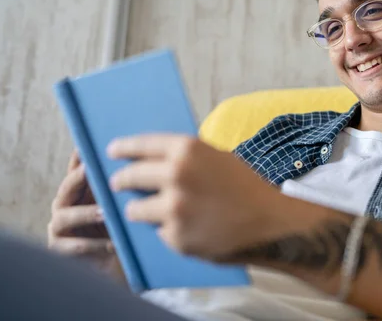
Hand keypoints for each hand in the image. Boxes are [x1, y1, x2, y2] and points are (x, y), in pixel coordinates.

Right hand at [48, 150, 123, 280]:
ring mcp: (59, 228)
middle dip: (78, 178)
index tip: (88, 143)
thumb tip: (143, 160)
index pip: (77, 168)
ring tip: (104, 212)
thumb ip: (124, 186)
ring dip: (85, 213)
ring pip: (66, 216)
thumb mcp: (122, 205)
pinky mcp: (61, 250)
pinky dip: (94, 245)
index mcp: (79, 191)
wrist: (114, 265)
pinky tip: (112, 244)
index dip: (80, 156)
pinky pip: (75, 247)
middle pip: (67, 187)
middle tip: (90, 170)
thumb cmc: (119, 229)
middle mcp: (65, 205)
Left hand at [107, 134, 289, 261]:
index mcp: (187, 149)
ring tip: (158, 210)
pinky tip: (189, 227)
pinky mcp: (176, 237)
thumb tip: (146, 160)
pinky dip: (167, 230)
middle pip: (130, 177)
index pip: (141, 144)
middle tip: (118, 183)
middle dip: (121, 181)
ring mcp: (174, 209)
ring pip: (134, 210)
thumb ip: (183, 157)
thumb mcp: (215, 157)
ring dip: (140, 210)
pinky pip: (158, 232)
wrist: (270, 221)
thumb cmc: (244, 186)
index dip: (123, 148)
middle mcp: (176, 175)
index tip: (111, 152)